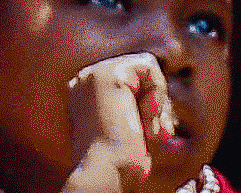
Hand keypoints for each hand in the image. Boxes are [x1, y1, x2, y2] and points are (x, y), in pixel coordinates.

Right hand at [59, 52, 204, 192]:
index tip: (150, 136)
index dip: (146, 108)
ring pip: (144, 70)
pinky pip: (148, 65)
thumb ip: (134, 107)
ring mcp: (93, 76)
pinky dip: (157, 90)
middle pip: (137, 76)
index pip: (128, 85)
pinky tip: (148, 114)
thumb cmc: (119, 163)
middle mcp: (83, 82)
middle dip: (154, 105)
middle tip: (153, 133)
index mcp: (83, 96)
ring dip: (156, 103)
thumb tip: (154, 97)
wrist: (107, 174)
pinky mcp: (109, 75)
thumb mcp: (128, 130)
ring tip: (149, 130)